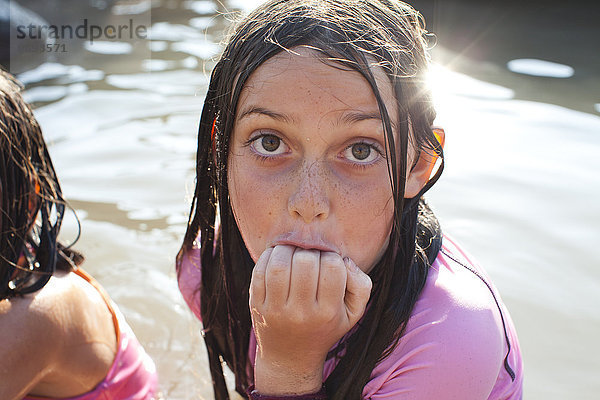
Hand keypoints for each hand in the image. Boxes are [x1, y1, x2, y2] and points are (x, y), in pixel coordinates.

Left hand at [249, 245, 371, 394]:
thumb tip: (345, 260)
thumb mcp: (352, 314)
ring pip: (280, 262)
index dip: (331, 256)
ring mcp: (276, 309)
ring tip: (293, 255)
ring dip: (288, 250)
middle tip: (310, 259)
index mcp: (328, 312)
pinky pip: (260, 270)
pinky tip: (278, 259)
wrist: (289, 357)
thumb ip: (361, 285)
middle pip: (305, 261)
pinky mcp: (257, 304)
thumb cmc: (324, 327)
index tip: (328, 263)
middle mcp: (301, 312)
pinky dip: (269, 256)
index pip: (332, 266)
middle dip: (309, 252)